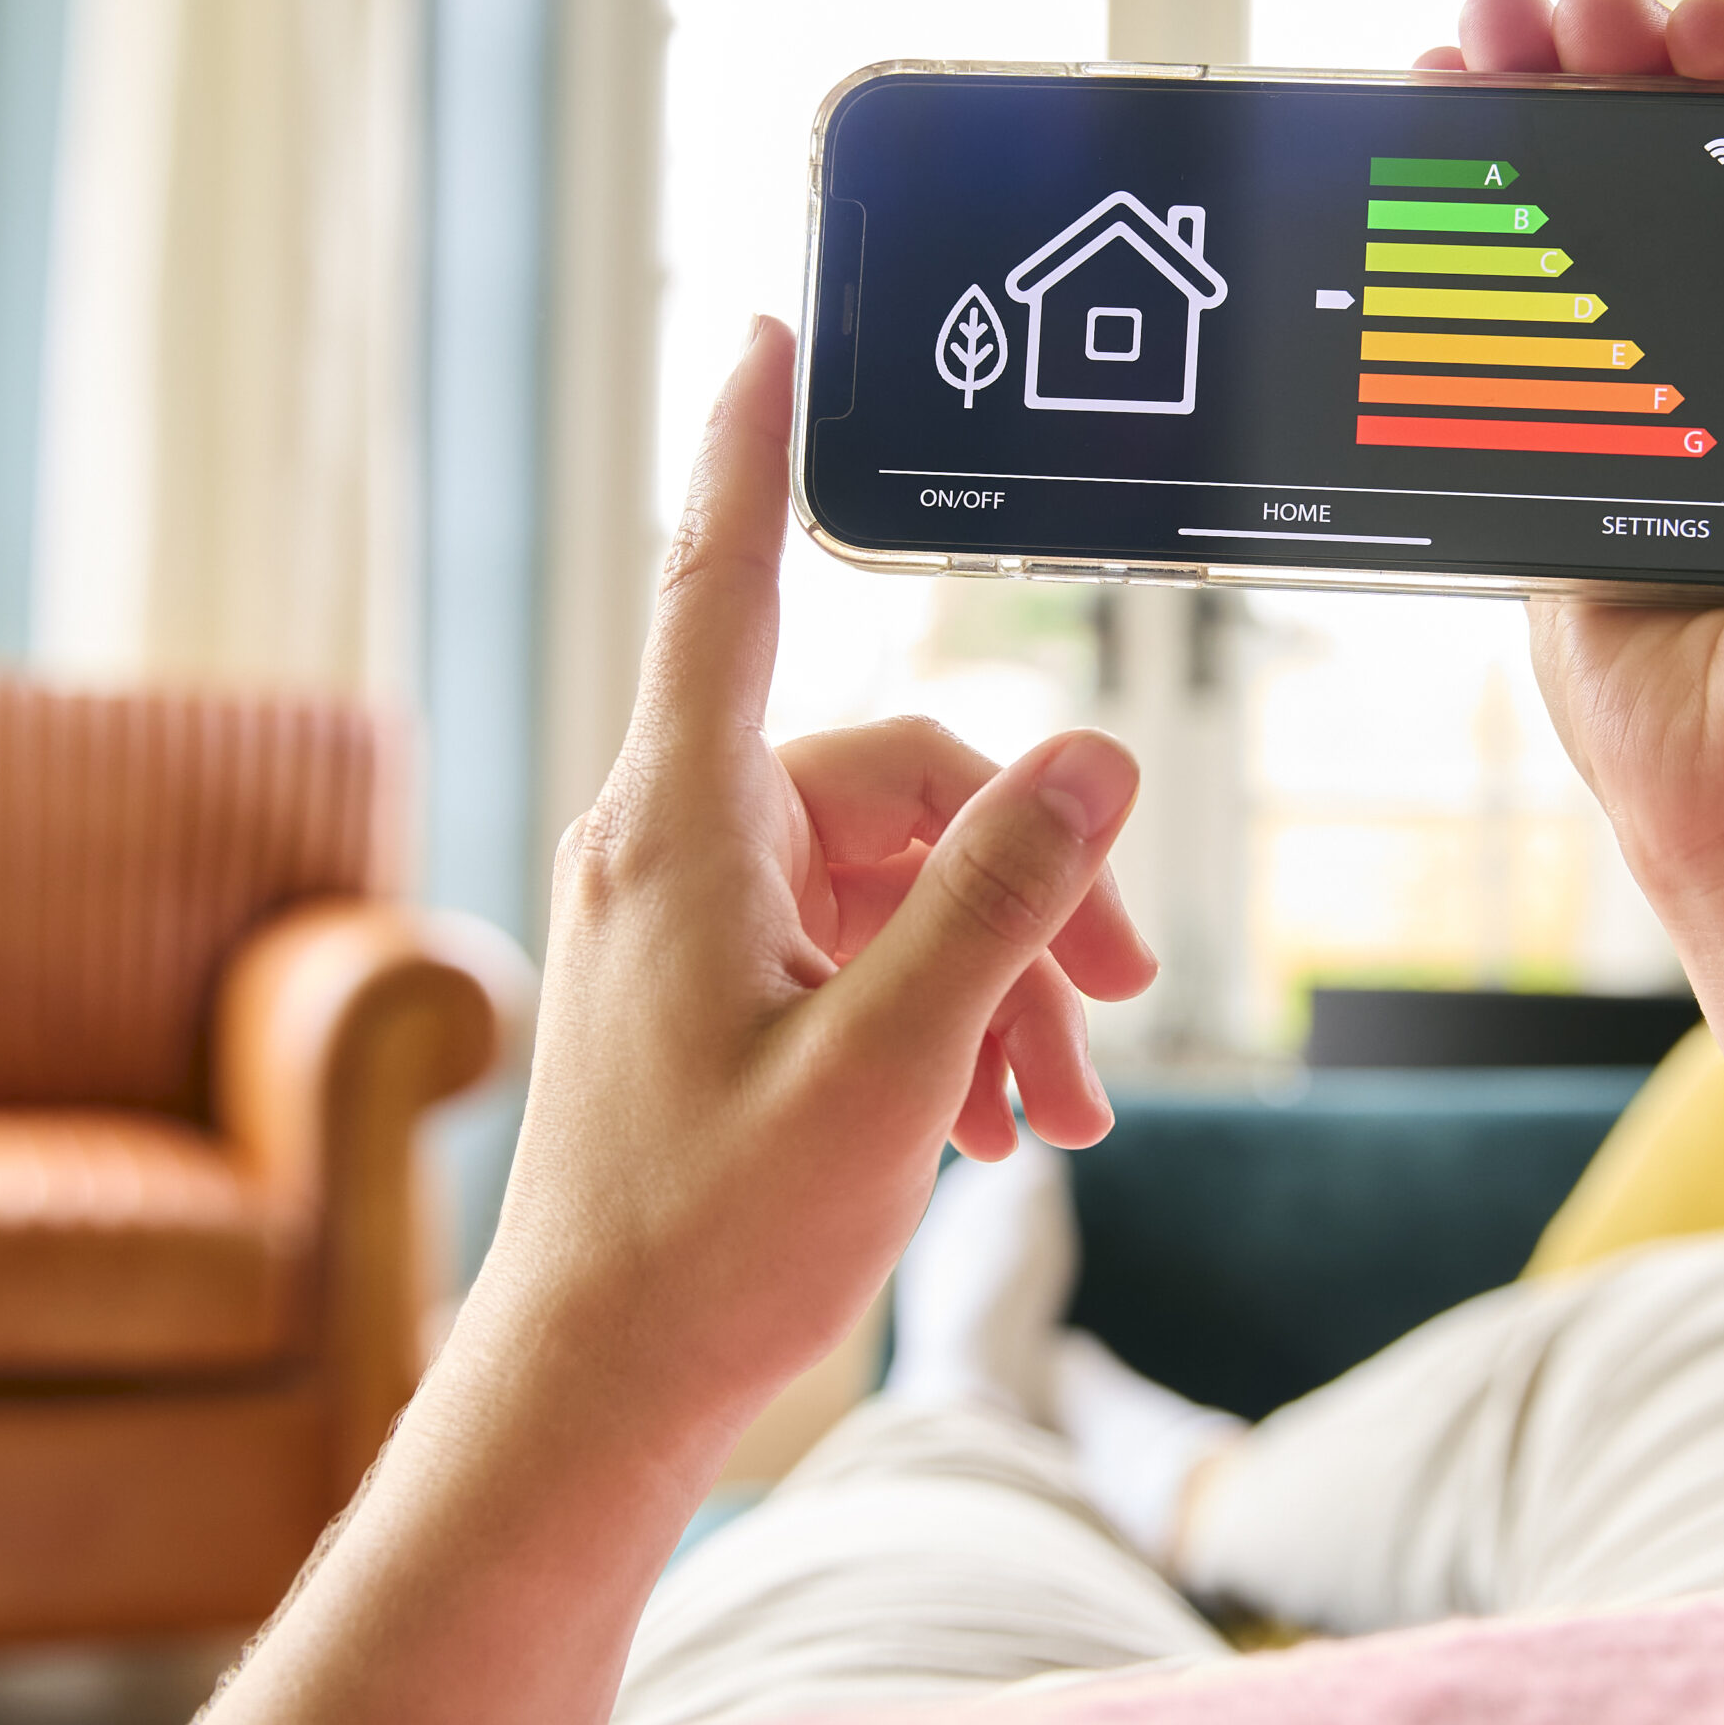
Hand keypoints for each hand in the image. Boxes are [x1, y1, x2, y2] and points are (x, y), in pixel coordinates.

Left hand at [486, 315, 1154, 1435]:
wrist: (600, 1392)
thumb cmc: (710, 1237)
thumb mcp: (889, 1067)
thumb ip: (998, 905)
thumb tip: (1095, 759)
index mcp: (689, 827)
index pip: (724, 586)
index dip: (747, 452)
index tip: (764, 332)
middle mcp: (687, 845)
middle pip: (902, 781)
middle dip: (1031, 885)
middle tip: (1123, 1003)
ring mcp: (705, 918)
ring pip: (901, 877)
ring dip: (1004, 973)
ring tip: (1066, 1105)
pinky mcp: (727, 984)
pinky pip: (869, 945)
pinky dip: (952, 1009)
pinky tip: (1013, 1114)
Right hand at [1416, 0, 1723, 904]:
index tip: (1682, 26)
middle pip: (1681, 156)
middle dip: (1610, 60)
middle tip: (1545, 13)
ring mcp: (1660, 402)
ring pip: (1584, 225)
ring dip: (1526, 123)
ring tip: (1467, 49)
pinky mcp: (1564, 463)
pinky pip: (1512, 333)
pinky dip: (1465, 248)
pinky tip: (1425, 172)